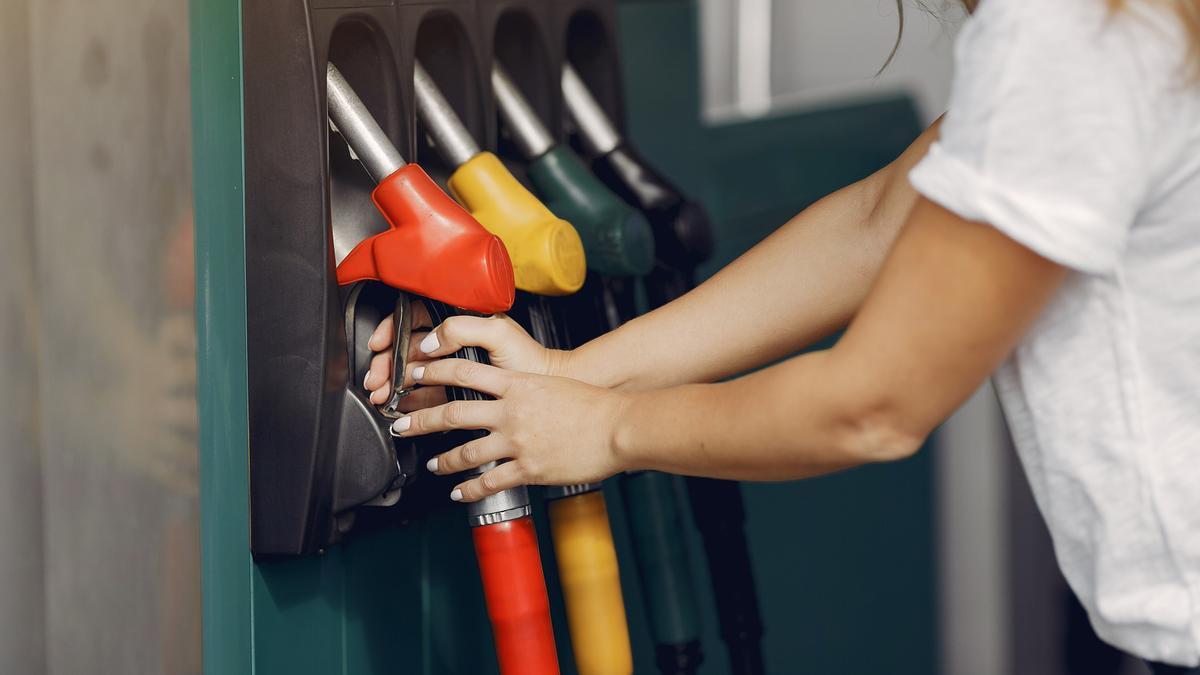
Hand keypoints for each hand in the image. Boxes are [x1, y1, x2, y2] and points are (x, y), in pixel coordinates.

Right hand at [362, 302, 566, 411]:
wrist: (547, 388)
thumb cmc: (530, 358)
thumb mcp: (498, 332)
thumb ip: (463, 327)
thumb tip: (430, 340)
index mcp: (460, 320)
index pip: (415, 318)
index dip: (393, 330)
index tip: (380, 344)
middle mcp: (453, 342)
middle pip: (407, 348)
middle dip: (386, 363)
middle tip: (377, 379)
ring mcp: (454, 367)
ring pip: (412, 372)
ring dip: (393, 383)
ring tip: (382, 396)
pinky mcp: (457, 391)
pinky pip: (426, 394)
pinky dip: (410, 401)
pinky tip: (400, 406)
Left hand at [390, 357, 630, 501]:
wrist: (617, 426)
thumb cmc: (593, 405)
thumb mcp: (552, 385)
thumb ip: (525, 389)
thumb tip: (508, 393)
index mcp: (517, 385)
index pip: (463, 372)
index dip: (433, 372)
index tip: (416, 374)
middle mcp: (511, 412)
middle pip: (452, 412)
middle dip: (420, 420)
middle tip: (401, 424)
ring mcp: (517, 442)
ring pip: (466, 452)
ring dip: (444, 460)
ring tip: (433, 465)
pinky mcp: (528, 469)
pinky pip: (489, 482)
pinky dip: (469, 490)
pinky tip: (459, 493)